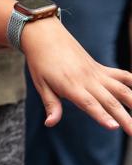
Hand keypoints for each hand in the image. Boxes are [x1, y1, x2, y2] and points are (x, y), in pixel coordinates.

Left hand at [23, 18, 131, 132]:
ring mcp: (98, 73)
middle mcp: (88, 80)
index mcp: (71, 86)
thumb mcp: (40, 84)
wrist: (46, 36)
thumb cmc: (41, 62)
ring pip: (122, 89)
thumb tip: (50, 123)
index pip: (89, 104)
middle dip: (125, 118)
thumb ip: (51, 105)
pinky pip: (123, 76)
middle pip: (110, 101)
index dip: (102, 116)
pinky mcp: (102, 69)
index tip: (114, 127)